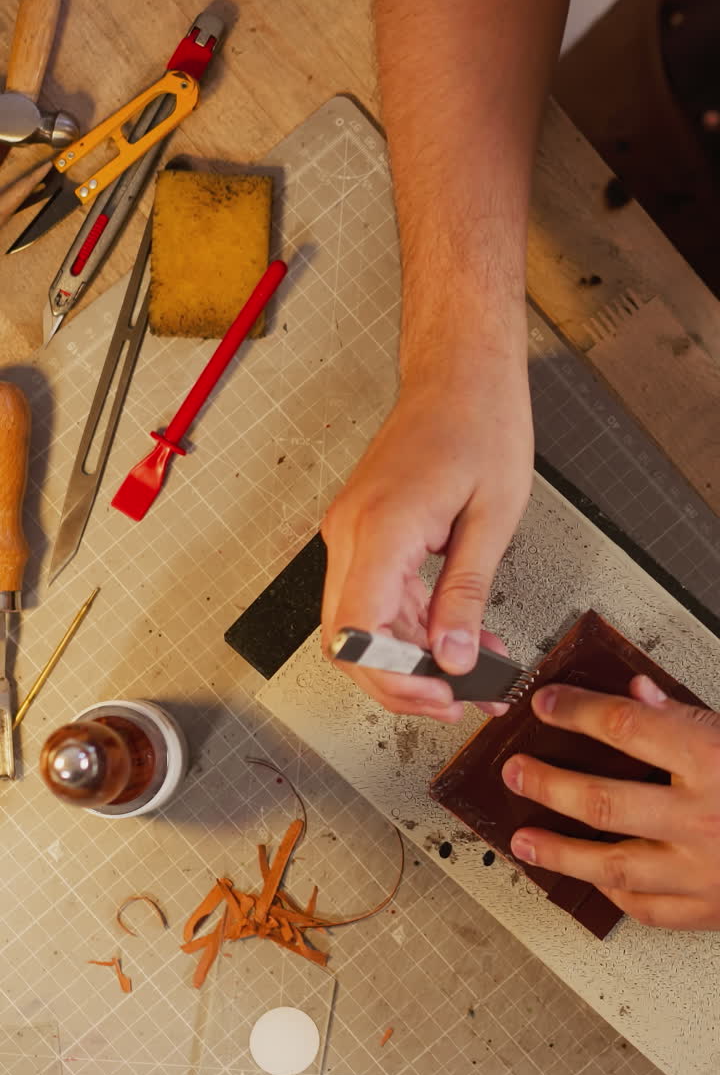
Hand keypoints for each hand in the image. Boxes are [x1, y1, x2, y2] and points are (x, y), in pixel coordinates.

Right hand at [321, 357, 533, 722]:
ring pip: (361, 626)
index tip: (442, 696)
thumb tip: (454, 659)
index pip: (359, 633)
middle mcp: (351, 532)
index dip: (396, 679)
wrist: (460, 374)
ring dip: (412, 658)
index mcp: (381, 527)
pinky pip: (374, 597)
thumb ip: (466, 596)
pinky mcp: (362, 532)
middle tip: (460, 700)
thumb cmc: (480, 423)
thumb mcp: (492, 519)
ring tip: (475, 674)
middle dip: (403, 682)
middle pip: (349, 641)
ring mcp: (351, 532)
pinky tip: (457, 638)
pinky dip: (410, 627)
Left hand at [502, 675, 719, 929]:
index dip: (576, 712)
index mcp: (711, 758)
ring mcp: (706, 869)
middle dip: (548, 784)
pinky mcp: (712, 908)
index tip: (545, 705)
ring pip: (614, 864)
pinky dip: (616, 893)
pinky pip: (650, 908)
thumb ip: (684, 713)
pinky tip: (591, 880)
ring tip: (522, 838)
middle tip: (515, 771)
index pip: (625, 726)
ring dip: (559, 850)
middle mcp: (704, 815)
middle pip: (603, 800)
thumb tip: (636, 690)